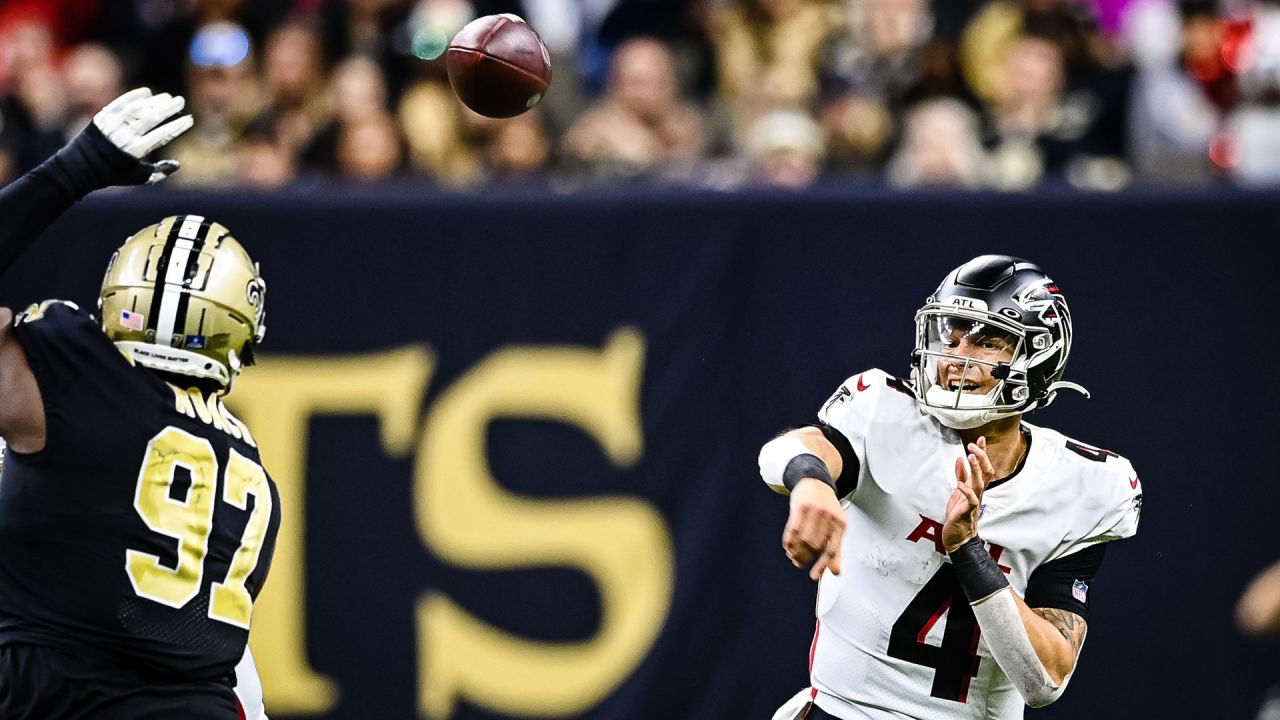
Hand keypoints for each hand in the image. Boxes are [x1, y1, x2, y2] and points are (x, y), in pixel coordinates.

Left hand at [92, 88, 192, 182]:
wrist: (79, 167)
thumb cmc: (112, 174)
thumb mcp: (138, 177)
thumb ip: (159, 171)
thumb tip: (178, 164)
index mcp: (136, 150)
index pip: (162, 135)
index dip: (177, 126)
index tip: (189, 119)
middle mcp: (125, 135)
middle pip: (151, 117)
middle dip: (168, 108)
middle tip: (180, 101)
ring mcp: (113, 124)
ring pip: (138, 108)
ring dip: (155, 101)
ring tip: (168, 97)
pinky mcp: (103, 117)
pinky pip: (121, 103)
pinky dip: (134, 96)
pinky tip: (147, 92)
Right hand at [783, 479, 845, 580]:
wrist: (816, 483)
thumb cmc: (828, 507)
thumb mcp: (837, 526)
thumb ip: (836, 549)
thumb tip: (835, 572)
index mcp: (840, 524)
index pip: (831, 549)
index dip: (823, 565)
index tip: (815, 576)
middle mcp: (828, 517)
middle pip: (814, 546)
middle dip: (805, 558)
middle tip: (800, 563)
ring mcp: (814, 511)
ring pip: (802, 540)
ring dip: (796, 552)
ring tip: (794, 556)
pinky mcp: (800, 507)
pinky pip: (792, 529)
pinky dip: (789, 542)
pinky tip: (789, 546)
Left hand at [942, 436, 994, 551]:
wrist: (958, 537)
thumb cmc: (959, 513)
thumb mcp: (958, 491)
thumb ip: (960, 475)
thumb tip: (960, 459)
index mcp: (976, 487)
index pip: (984, 467)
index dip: (983, 453)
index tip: (981, 439)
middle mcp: (978, 493)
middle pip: (986, 473)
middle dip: (981, 457)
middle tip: (973, 445)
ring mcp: (974, 502)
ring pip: (979, 483)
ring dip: (975, 469)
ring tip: (970, 456)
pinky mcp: (967, 511)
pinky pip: (971, 500)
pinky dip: (966, 490)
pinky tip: (960, 484)